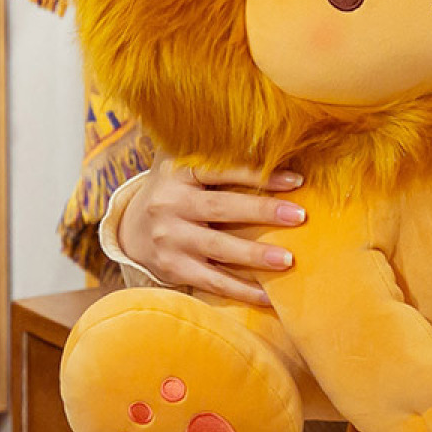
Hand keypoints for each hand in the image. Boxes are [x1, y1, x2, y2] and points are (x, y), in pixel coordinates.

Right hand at [118, 156, 306, 303]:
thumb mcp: (185, 161)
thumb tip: (270, 135)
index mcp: (178, 171)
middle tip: (300, 216)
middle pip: (222, 208)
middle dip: (263, 211)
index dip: (259, 174)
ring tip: (288, 260)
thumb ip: (216, 149)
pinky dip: (241, 290)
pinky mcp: (172, 267)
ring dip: (255, 255)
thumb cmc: (177, 188)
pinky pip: (212, 281)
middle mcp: (169, 203)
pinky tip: (268, 296)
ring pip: (218, 248)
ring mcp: (169, 238)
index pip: (222, 170)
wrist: (131, 227)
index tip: (297, 180)